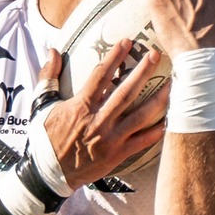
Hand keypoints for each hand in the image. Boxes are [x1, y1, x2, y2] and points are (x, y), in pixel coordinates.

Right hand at [36, 42, 167, 190]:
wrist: (49, 173)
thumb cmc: (45, 138)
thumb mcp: (42, 105)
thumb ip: (49, 76)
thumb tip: (52, 50)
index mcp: (81, 105)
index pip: (101, 75)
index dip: (115, 57)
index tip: (127, 42)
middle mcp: (99, 120)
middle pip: (126, 92)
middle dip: (143, 72)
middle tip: (156, 55)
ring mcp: (111, 138)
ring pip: (140, 116)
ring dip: (157, 100)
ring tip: (172, 84)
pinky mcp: (118, 154)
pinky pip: (142, 142)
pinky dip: (156, 132)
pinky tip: (168, 120)